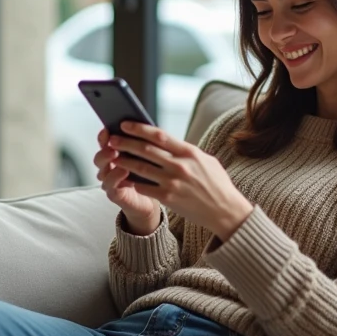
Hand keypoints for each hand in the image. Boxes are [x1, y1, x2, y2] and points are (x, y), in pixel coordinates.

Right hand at [94, 127, 159, 233]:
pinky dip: (116, 177)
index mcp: (116, 155)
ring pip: (102, 170)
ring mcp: (110, 181)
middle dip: (104, 148)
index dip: (104, 136)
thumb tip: (144, 125)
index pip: (105, 143)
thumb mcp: (148, 156)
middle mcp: (110, 168)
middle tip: (112, 142)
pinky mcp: (115, 194)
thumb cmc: (150, 175)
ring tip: (116, 154)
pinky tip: (124, 171)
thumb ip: (143, 144)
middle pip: (100, 156)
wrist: (153, 200)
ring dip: (108, 161)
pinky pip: (111, 185)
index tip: (108, 127)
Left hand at [107, 121, 253, 241]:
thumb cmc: (216, 184)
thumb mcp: (205, 160)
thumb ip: (185, 151)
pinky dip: (131, 181)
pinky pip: (144, 187)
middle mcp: (180, 165)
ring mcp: (173, 182)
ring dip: (123, 161)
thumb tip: (166, 143)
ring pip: (140, 168)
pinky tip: (122, 177)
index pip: (159, 136)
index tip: (125, 124)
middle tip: (111, 139)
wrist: (225, 211)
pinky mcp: (168, 198)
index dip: (139, 128)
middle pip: (146, 150)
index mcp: (189, 152)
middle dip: (125, 143)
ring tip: (112, 156)